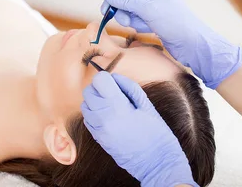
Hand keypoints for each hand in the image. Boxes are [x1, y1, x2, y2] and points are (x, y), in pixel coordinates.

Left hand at [81, 72, 197, 186]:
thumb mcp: (147, 105)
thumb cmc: (156, 132)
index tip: (113, 81)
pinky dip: (94, 114)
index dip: (106, 77)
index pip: (99, 81)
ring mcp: (99, 130)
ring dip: (95, 101)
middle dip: (99, 88)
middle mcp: (104, 118)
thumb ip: (129, 87)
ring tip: (112, 105)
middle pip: (88, 92)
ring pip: (85, 106)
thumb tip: (115, 77)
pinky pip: (88, 120)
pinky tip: (109, 116)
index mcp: (119, 107)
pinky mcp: (98, 139)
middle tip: (113, 91)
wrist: (156, 162)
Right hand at [101, 0, 241, 88]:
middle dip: (123, 10)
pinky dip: (137, 25)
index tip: (107, 9)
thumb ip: (125, 1)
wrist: (193, 45)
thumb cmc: (174, 22)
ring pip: (131, 12)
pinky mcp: (155, 22)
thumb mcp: (147, 9)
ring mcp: (155, 9)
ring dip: (130, 19)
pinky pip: (138, 21)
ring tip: (139, 26)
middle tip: (121, 20)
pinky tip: (145, 30)